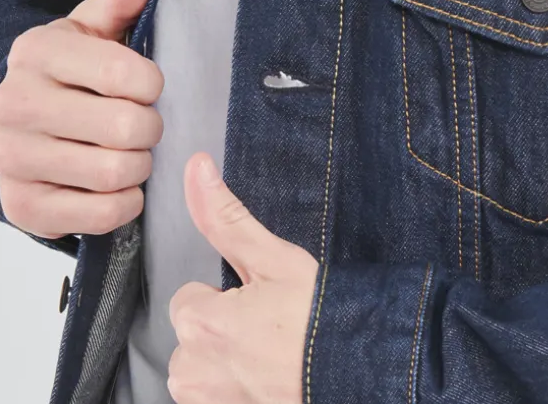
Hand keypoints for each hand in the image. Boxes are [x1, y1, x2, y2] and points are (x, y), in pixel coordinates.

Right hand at [0, 0, 163, 238]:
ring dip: (138, 165)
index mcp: (35, 51)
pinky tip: (115, 184)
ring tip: (130, 151)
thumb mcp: (95, 27)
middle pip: (123, 127)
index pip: (124, 73)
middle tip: (142, 123)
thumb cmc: (74, 71)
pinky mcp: (21, 207)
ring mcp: (11, 158)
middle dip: (149, 127)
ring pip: (114, 172)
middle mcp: (13, 103)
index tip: (146, 85)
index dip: (152, 84)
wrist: (25, 127)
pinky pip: (100, 215)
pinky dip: (123, 202)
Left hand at [167, 152, 319, 403]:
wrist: (359, 370)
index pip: (189, 299)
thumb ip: (225, 216)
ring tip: (271, 358)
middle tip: (269, 330)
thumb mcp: (273, 258)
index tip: (259, 304)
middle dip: (223, 332)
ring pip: (203, 372)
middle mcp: (194, 372)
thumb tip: (196, 167)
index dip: (224, 298)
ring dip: (227, 365)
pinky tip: (269, 382)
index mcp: (199, 324)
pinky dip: (237, 391)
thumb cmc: (318, 317)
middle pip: (193, 338)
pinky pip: (218, 399)